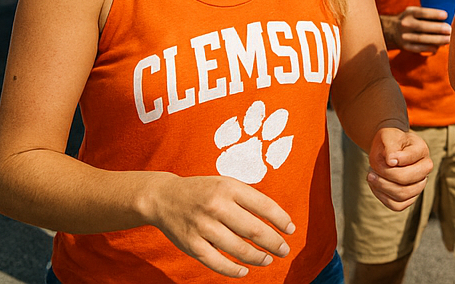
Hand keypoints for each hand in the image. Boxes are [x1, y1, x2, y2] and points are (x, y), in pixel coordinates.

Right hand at [142, 172, 294, 277]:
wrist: (164, 197)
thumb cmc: (204, 191)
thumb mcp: (227, 184)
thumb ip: (248, 199)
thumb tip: (277, 221)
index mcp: (230, 188)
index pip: (264, 206)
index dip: (281, 220)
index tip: (291, 230)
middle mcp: (217, 206)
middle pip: (254, 230)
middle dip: (274, 243)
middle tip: (284, 250)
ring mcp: (203, 226)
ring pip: (238, 248)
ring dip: (258, 257)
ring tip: (268, 259)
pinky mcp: (191, 244)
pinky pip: (216, 262)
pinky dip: (233, 270)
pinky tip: (245, 271)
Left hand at [366, 128, 431, 210]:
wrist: (387, 149)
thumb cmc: (389, 142)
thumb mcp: (388, 137)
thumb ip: (390, 147)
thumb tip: (391, 161)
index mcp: (422, 150)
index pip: (410, 158)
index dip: (394, 159)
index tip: (385, 157)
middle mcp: (425, 168)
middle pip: (407, 179)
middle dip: (385, 175)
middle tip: (371, 169)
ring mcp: (419, 184)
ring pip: (402, 195)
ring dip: (382, 187)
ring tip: (371, 177)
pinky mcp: (410, 197)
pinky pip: (397, 205)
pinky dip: (383, 198)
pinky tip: (376, 187)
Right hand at [383, 7, 451, 53]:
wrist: (392, 31)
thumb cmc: (412, 20)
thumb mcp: (415, 12)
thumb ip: (428, 15)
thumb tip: (448, 19)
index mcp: (409, 12)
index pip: (421, 12)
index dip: (433, 14)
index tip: (445, 15)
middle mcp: (405, 24)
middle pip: (422, 26)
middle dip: (437, 28)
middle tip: (450, 30)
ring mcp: (404, 36)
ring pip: (421, 38)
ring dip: (436, 40)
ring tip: (448, 40)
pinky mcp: (405, 46)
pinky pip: (419, 48)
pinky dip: (429, 48)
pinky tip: (438, 47)